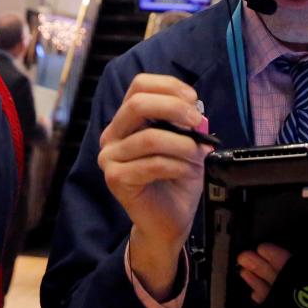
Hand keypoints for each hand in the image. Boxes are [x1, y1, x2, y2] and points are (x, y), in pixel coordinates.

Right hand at [98, 74, 211, 297]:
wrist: (167, 222)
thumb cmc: (175, 181)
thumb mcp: (186, 144)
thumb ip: (186, 123)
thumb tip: (194, 110)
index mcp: (126, 121)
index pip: (139, 85)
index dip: (169, 87)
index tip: (193, 101)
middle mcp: (112, 135)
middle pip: (138, 104)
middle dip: (174, 109)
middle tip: (198, 123)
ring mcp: (109, 157)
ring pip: (150, 137)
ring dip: (183, 146)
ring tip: (198, 156)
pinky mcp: (115, 179)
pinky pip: (152, 164)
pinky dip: (177, 166)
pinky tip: (187, 172)